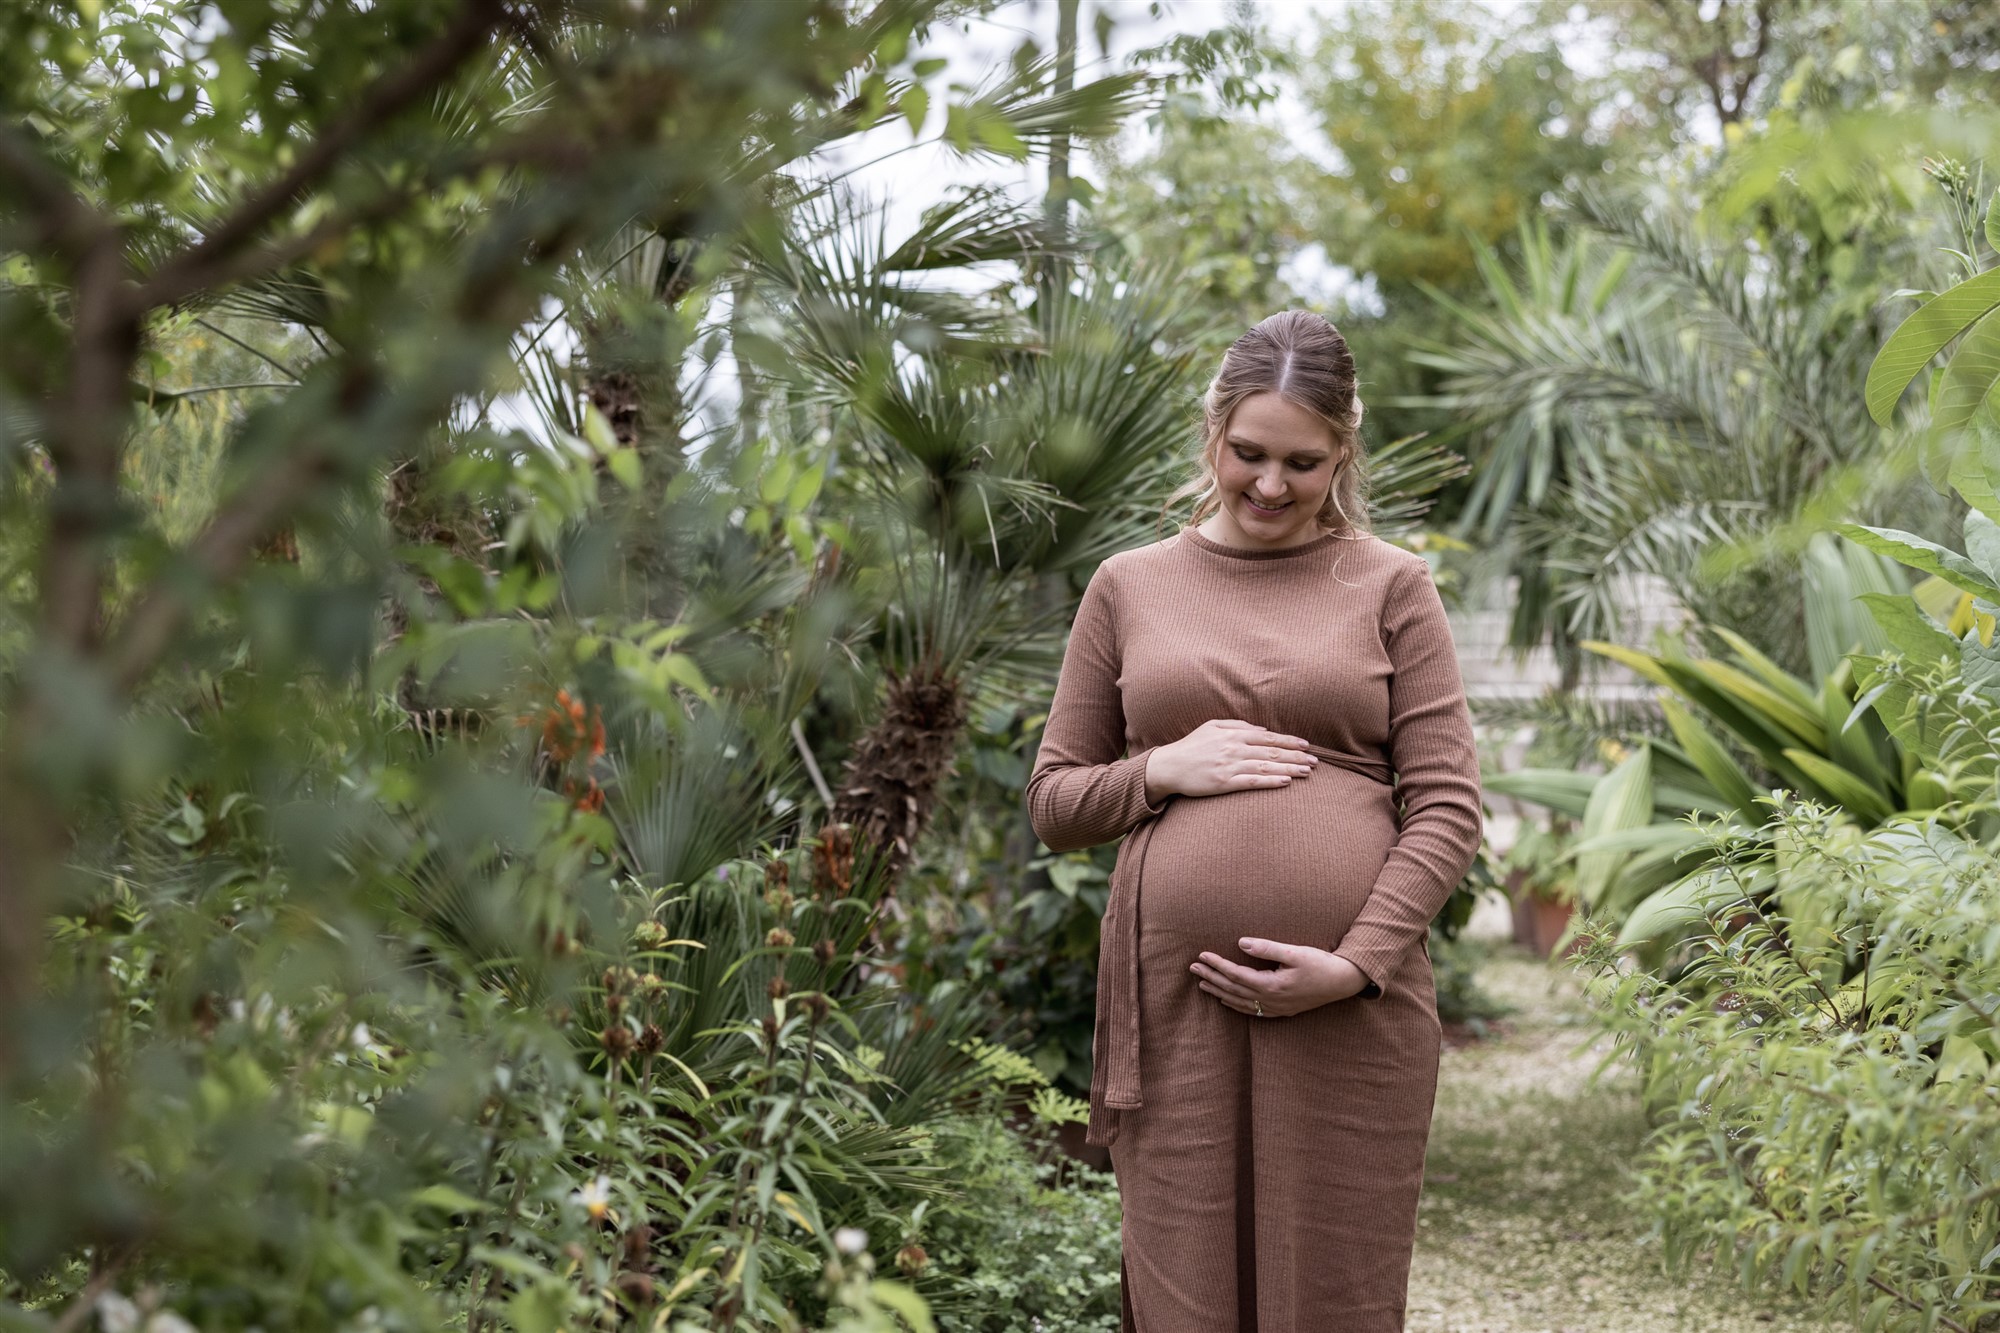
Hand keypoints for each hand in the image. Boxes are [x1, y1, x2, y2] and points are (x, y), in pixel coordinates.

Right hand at [1144, 719, 1317, 804]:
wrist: (1169, 766)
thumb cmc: (1191, 746)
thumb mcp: (1212, 726)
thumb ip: (1238, 725)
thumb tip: (1262, 730)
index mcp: (1233, 734)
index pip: (1269, 737)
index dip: (1290, 741)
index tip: (1307, 745)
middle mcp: (1234, 748)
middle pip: (1273, 751)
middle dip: (1297, 756)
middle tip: (1315, 761)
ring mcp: (1230, 766)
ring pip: (1266, 766)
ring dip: (1290, 769)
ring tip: (1307, 772)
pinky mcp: (1225, 783)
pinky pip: (1253, 782)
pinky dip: (1271, 781)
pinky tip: (1286, 782)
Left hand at [1189, 938, 1369, 1016]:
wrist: (1343, 982)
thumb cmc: (1320, 964)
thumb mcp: (1294, 952)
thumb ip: (1266, 948)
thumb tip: (1240, 942)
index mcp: (1271, 985)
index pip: (1236, 975)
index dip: (1217, 965)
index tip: (1201, 955)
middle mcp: (1271, 1000)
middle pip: (1233, 990)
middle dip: (1211, 978)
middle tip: (1192, 968)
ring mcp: (1276, 1008)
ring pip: (1240, 1002)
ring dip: (1219, 992)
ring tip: (1202, 984)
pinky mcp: (1282, 1010)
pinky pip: (1252, 1011)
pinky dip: (1235, 1005)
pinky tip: (1226, 1000)